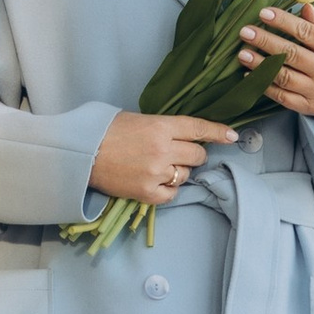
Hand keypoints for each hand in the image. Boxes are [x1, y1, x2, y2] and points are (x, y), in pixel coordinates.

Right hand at [89, 111, 232, 203]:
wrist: (81, 154)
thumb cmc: (106, 131)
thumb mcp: (138, 119)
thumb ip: (163, 127)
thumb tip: (184, 135)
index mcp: (161, 126)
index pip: (198, 128)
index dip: (218, 132)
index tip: (232, 136)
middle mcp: (163, 149)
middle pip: (198, 155)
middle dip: (193, 155)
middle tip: (179, 154)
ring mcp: (156, 173)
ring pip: (186, 174)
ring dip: (179, 171)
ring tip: (158, 167)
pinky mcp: (148, 193)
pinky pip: (172, 193)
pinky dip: (168, 189)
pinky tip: (155, 182)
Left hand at [236, 3, 313, 120]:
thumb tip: (305, 7)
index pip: (307, 32)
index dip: (284, 21)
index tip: (264, 13)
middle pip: (291, 54)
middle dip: (265, 41)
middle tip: (245, 32)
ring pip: (283, 76)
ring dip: (260, 64)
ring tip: (243, 53)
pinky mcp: (308, 107)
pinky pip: (282, 96)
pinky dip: (264, 85)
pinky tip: (250, 75)